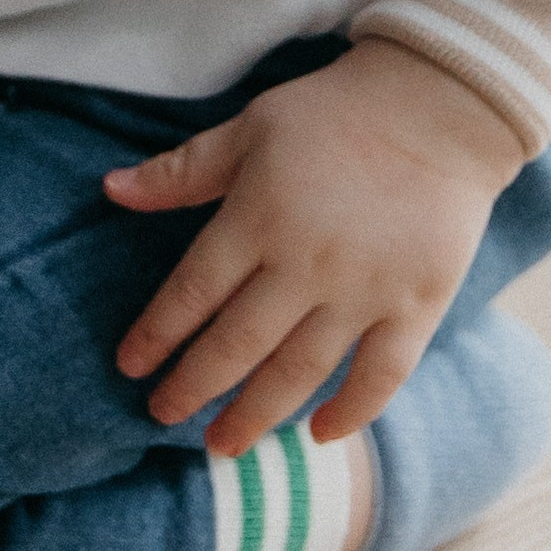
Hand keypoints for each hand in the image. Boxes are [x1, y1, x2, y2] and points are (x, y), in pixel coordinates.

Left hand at [104, 40, 525, 458]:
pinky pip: (381, 376)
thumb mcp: (250, 127)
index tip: (129, 366)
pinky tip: (319, 433)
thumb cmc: (334, 112)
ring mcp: (364, 290)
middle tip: (162, 416)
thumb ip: (183, 170)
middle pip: (237, 344)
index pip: (193, 291)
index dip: (157, 334)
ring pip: (299, 371)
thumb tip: (110, 189)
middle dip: (193, 387)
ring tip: (221, 445)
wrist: (440, 104)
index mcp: (258, 216)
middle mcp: (306, 263)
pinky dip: (351, 412)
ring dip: (256, 414)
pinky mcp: (416, 305)